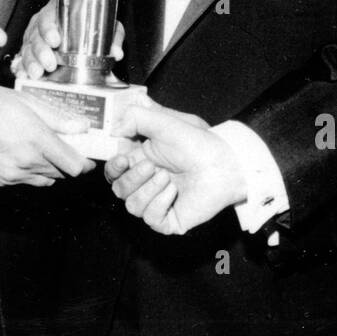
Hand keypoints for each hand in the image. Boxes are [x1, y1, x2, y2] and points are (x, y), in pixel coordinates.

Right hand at [0, 85, 96, 186]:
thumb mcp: (24, 100)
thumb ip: (56, 116)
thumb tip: (82, 127)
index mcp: (35, 139)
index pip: (75, 166)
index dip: (86, 163)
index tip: (88, 156)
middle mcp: (25, 162)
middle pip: (62, 173)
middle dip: (68, 162)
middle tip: (64, 146)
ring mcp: (11, 175)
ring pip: (44, 179)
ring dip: (50, 168)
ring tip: (40, 148)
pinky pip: (25, 180)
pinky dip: (30, 171)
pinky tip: (20, 153)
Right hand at [11, 0, 123, 79]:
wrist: (85, 31)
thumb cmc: (92, 26)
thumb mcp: (106, 26)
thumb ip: (113, 37)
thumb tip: (116, 52)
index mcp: (56, 12)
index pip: (48, 17)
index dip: (49, 29)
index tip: (55, 40)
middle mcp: (42, 25)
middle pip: (35, 36)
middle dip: (41, 51)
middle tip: (49, 63)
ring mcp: (34, 39)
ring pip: (27, 49)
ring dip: (31, 62)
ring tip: (37, 74)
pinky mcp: (30, 54)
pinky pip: (22, 60)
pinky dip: (21, 69)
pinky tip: (23, 76)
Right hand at [106, 106, 244, 234]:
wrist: (223, 163)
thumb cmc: (198, 142)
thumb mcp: (164, 121)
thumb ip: (135, 117)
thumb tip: (114, 129)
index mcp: (142, 159)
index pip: (114, 169)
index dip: (113, 167)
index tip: (122, 159)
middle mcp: (147, 182)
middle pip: (119, 188)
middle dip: (131, 177)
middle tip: (150, 166)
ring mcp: (157, 201)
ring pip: (131, 205)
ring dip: (147, 190)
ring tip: (168, 177)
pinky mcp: (168, 218)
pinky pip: (149, 218)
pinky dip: (159, 203)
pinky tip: (174, 192)